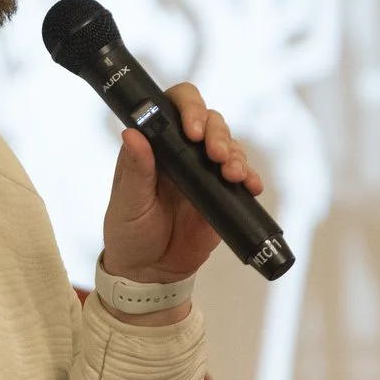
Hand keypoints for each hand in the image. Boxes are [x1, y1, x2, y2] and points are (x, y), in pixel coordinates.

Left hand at [101, 82, 264, 286]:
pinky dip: (250, 177)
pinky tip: (251, 186)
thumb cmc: (130, 234)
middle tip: (216, 156)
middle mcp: (181, 152)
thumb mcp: (128, 203)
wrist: (151, 272)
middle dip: (218, 133)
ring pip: (229, 145)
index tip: (193, 131)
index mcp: (155, 146)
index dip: (189, 108)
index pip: (174, 107)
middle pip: (210, 121)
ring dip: (235, 154)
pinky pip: (242, 177)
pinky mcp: (222, 194)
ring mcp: (204, 171)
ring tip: (232, 174)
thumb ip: (135, 171)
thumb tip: (132, 133)